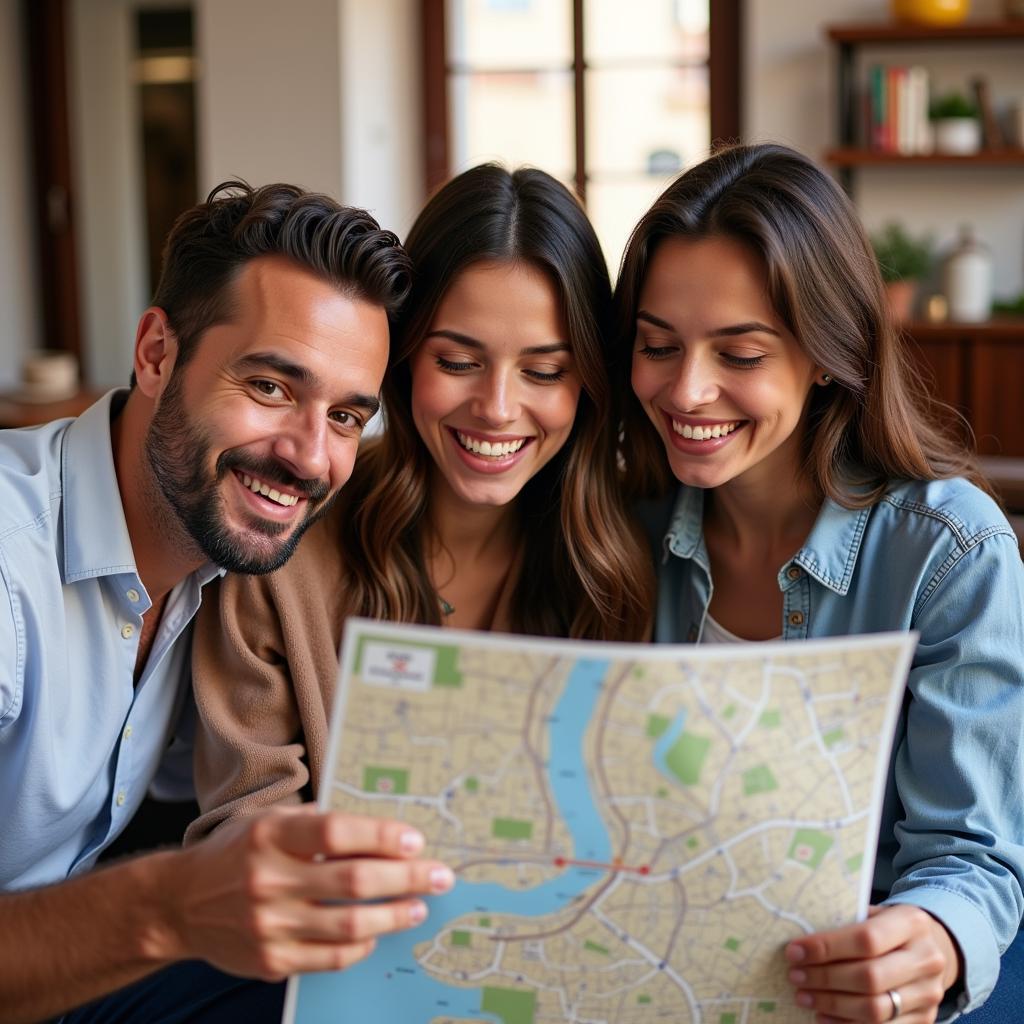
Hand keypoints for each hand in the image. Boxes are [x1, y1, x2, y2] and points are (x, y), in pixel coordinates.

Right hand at [154, 805, 453, 980]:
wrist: (178, 904)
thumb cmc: (235, 853)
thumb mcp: (269, 821)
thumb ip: (318, 823)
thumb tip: (379, 831)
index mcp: (270, 836)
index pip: (337, 833)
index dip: (382, 836)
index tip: (415, 840)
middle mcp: (268, 880)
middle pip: (353, 880)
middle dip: (406, 878)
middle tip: (439, 876)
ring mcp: (268, 925)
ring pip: (348, 925)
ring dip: (393, 915)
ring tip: (418, 906)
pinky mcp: (270, 961)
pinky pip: (329, 958)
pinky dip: (359, 947)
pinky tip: (377, 934)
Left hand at [784, 904, 960, 1022]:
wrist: (933, 948)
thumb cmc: (889, 927)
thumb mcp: (874, 913)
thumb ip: (846, 924)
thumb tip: (800, 943)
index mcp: (911, 923)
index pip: (865, 939)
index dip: (826, 948)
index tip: (794, 952)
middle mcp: (927, 960)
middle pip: (870, 977)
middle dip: (825, 978)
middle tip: (795, 976)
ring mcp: (929, 994)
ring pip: (875, 1009)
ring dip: (832, 1004)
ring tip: (803, 996)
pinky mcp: (925, 1019)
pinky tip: (823, 1015)